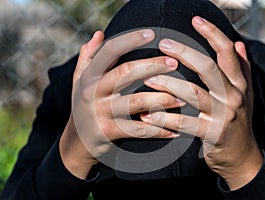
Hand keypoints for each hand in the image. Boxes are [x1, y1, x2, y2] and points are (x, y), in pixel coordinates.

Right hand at [60, 30, 182, 178]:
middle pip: (126, 73)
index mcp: (88, 76)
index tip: (152, 33)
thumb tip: (99, 33)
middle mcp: (92, 92)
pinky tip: (174, 129)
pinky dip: (159, 129)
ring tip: (182, 98)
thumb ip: (88, 57)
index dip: (130, 40)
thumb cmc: (84, 105)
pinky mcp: (109, 132)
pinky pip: (139, 130)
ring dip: (163, 99)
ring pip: (137, 101)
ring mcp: (100, 113)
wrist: (76, 142)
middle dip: (153, 66)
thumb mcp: (79, 81)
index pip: (109, 51)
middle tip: (175, 63)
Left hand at [140, 16, 262, 189]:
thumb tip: (238, 43)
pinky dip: (164, 118)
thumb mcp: (245, 94)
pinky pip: (185, 123)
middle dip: (184, 54)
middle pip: (208, 68)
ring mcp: (224, 116)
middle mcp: (234, 96)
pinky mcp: (212, 135)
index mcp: (239, 84)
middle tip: (164, 45)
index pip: (227, 53)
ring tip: (148, 79)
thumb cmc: (238, 121)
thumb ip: (242, 69)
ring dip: (168, 84)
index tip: (196, 20)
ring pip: (193, 94)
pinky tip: (147, 115)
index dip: (213, 33)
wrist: (242, 156)